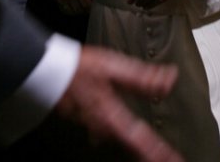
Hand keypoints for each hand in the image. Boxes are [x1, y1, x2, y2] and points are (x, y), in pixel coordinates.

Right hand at [52, 46, 181, 160]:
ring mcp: (93, 125)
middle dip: (149, 155)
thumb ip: (141, 77)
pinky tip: (123, 133)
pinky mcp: (87, 119)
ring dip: (137, 147)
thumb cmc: (75, 70)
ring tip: (150, 151)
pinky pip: (109, 133)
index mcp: (111, 117)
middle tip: (166, 160)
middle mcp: (102, 127)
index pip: (141, 141)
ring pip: (120, 141)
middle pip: (132, 146)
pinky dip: (123, 137)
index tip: (174, 160)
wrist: (44, 71)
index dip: (159, 152)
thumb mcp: (112, 67)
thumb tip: (168, 80)